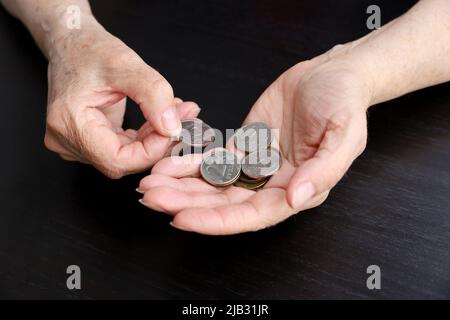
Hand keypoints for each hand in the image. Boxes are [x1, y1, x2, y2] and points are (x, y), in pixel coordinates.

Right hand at [44, 21, 198, 177]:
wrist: (72, 43)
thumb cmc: (89, 50)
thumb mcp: (126, 64)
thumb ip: (153, 95)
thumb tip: (172, 128)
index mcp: (69, 124)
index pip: (117, 160)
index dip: (150, 151)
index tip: (174, 129)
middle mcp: (68, 140)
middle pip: (123, 162)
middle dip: (157, 143)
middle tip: (183, 116)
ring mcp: (76, 144)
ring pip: (126, 158)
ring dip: (154, 139)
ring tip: (174, 112)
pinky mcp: (89, 142)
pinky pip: (123, 150)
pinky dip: (144, 137)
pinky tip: (158, 118)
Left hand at [138, 47, 371, 234]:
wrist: (332, 74)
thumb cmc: (344, 102)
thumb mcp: (344, 134)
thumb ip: (324, 169)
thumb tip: (297, 197)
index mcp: (299, 188)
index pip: (253, 214)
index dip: (217, 219)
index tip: (182, 218)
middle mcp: (275, 183)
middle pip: (225, 203)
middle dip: (188, 203)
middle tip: (153, 197)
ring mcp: (257, 166)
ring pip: (214, 185)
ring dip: (182, 186)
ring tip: (152, 182)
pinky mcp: (245, 146)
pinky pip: (214, 161)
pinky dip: (190, 164)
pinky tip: (168, 163)